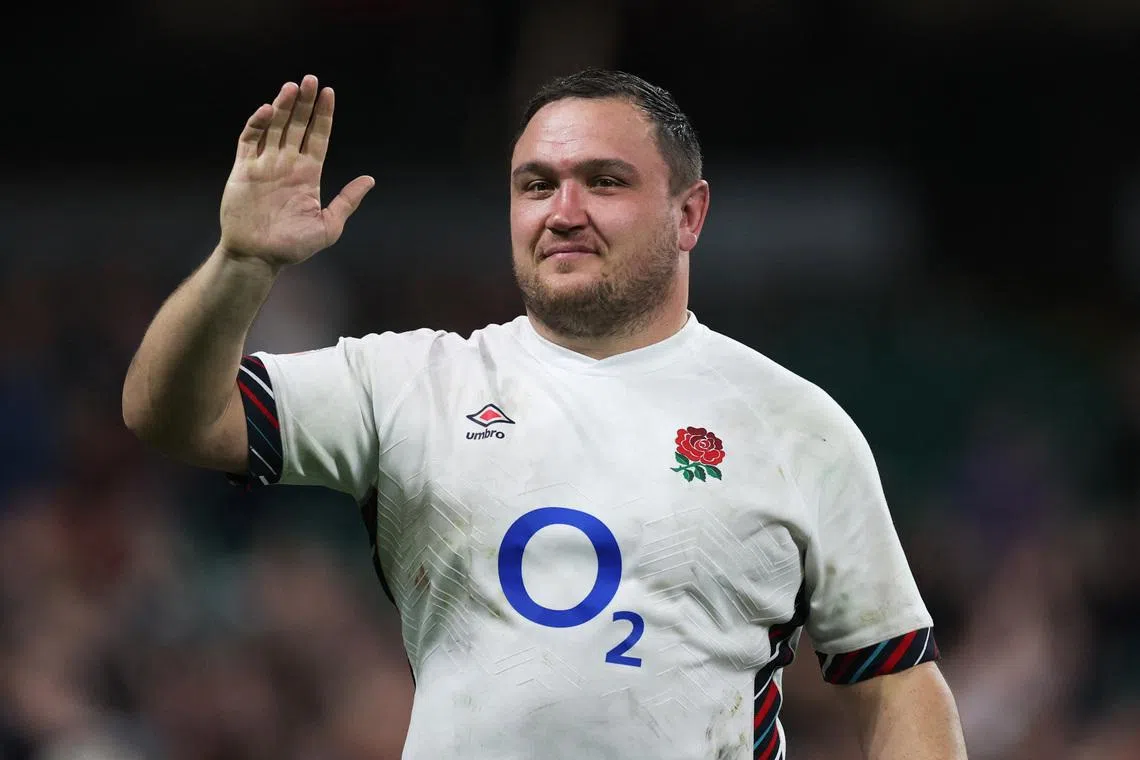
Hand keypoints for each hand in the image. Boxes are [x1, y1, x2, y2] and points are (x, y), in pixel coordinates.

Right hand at [218, 74, 374, 269]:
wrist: (258, 257)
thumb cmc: (293, 246)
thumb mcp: (328, 225)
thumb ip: (347, 201)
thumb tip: (370, 180)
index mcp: (308, 174)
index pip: (318, 136)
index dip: (323, 115)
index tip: (329, 93)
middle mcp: (287, 164)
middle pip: (297, 125)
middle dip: (304, 103)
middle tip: (311, 79)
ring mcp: (264, 165)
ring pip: (275, 127)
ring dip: (283, 106)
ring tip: (293, 87)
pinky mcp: (243, 169)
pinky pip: (249, 140)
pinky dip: (257, 124)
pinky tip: (268, 110)